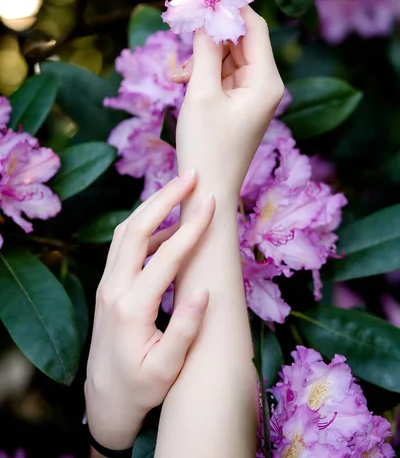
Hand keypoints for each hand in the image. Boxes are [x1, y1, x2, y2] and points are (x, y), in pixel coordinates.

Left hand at [85, 171, 214, 449]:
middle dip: (164, 197)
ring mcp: (108, 284)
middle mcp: (114, 288)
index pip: (165, 256)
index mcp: (132, 307)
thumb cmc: (140, 387)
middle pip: (136, 229)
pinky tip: (170, 225)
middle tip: (191, 175)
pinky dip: (147, 226)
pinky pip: (125, 245)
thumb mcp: (167, 368)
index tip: (211, 202)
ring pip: (126, 232)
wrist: (104, 398)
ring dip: (152, 206)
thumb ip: (186, 330)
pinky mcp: (109, 284)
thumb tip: (206, 290)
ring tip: (181, 189)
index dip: (191, 226)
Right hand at [172, 6, 283, 200]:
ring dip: (202, 58)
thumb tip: (205, 16)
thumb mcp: (201, 93)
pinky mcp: (238, 105)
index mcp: (266, 80)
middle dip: (210, 33)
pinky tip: (182, 83)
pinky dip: (203, 74)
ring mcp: (252, 95)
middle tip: (182, 22)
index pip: (254, 27)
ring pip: (228, 58)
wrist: (208, 191)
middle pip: (240, 41)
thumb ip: (205, 50)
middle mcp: (265, 85)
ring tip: (178, 75)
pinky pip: (222, 76)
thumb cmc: (206, 147)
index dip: (231, 6)